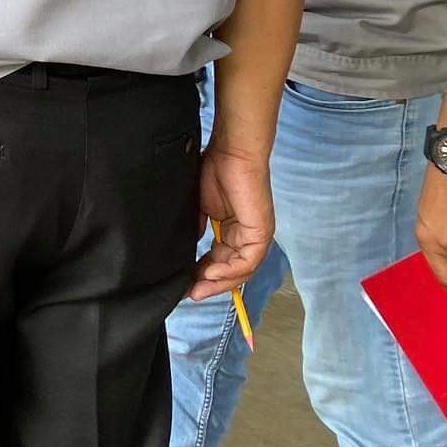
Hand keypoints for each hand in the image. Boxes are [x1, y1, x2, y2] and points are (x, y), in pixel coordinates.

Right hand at [189, 144, 274, 299]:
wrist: (231, 152)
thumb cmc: (214, 171)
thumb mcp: (199, 207)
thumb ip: (198, 228)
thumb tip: (189, 249)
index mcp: (233, 230)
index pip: (221, 260)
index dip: (203, 274)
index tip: (185, 284)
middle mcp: (247, 237)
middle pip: (232, 270)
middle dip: (210, 284)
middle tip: (190, 293)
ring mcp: (257, 236)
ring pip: (241, 270)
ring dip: (220, 282)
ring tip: (198, 287)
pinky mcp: (261, 232)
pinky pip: (248, 260)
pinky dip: (230, 270)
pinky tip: (211, 273)